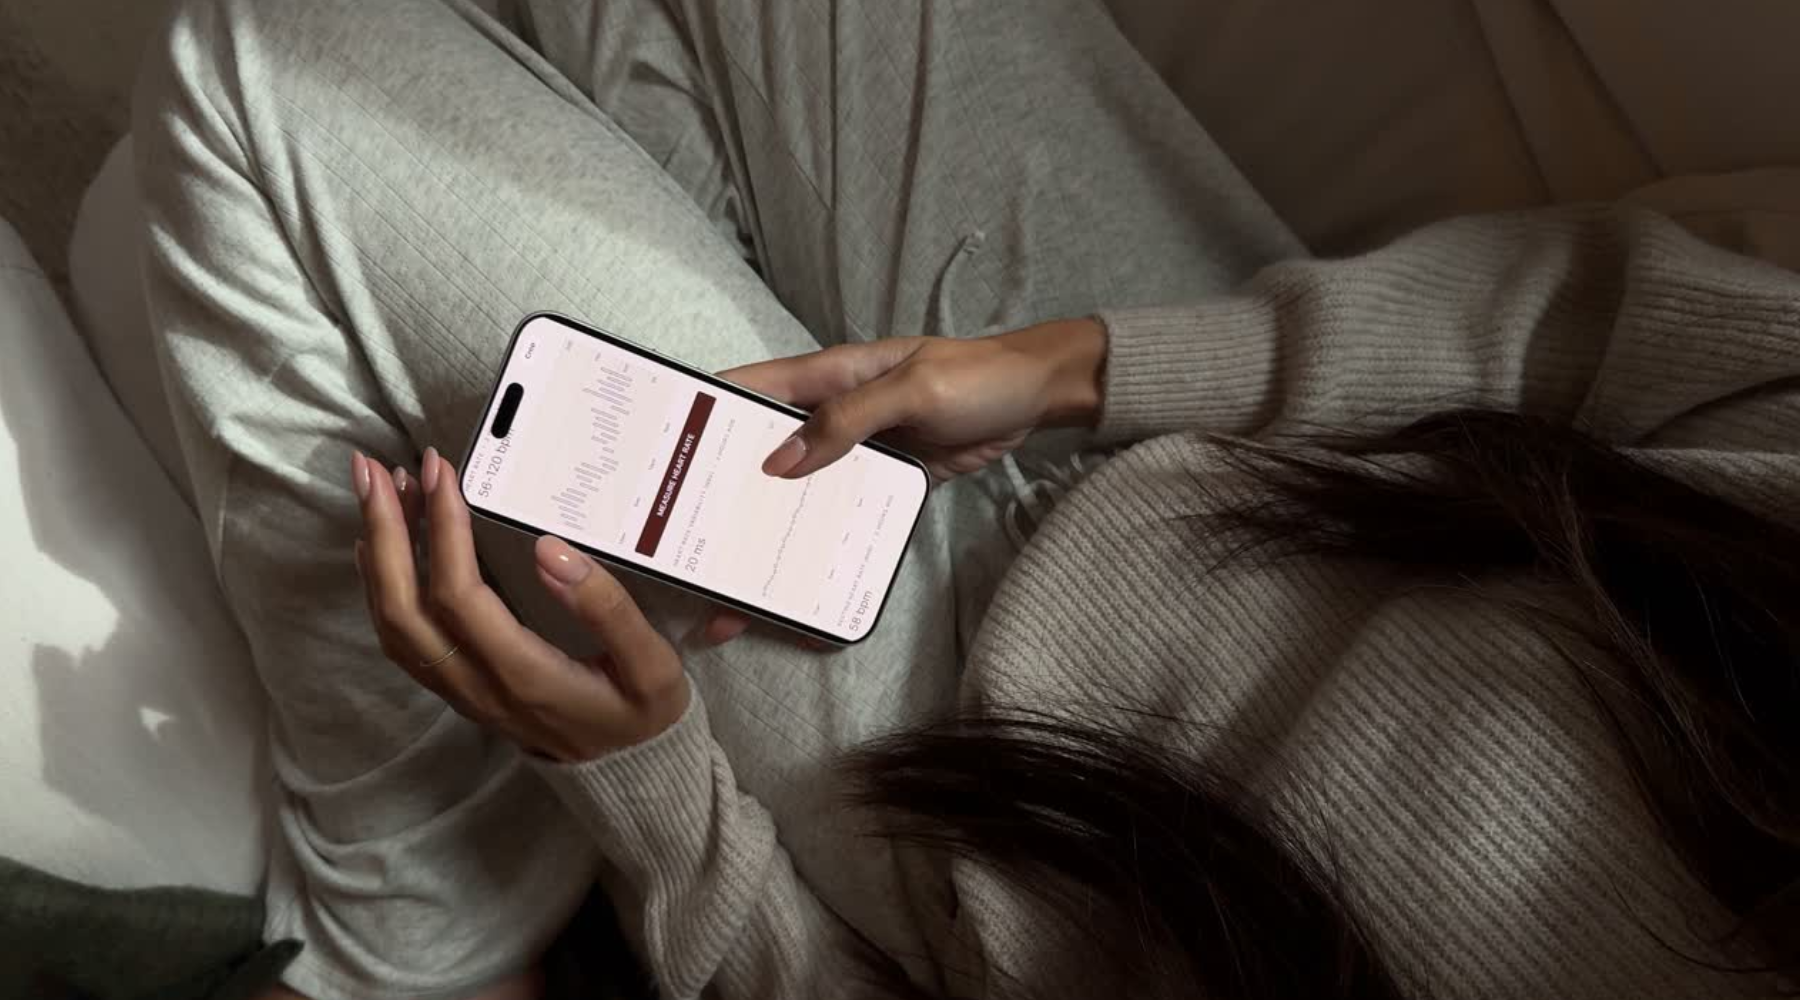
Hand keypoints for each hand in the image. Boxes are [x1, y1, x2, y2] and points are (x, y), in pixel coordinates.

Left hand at [352, 448, 689, 762]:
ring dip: (377, 555)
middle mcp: (480, 688)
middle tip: (376, 469)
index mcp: (526, 676)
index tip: (442, 474)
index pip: (460, 596)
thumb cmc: (643, 715)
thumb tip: (550, 550)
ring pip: (393, 626)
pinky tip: (380, 547)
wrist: (632, 777)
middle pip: (405, 610)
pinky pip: (402, 640)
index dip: (442, 531)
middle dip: (385, 532)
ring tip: (377, 492)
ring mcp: (463, 693)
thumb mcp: (653, 667)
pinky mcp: (459, 690)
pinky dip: (381, 587)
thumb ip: (608, 610)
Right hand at [693, 317, 1106, 643]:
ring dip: (767, 533)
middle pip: (762, 454)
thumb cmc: (977, 378)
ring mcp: (855, 451)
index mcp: (829, 376)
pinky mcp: (882, 483)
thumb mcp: (915, 389)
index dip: (704, 415)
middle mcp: (831, 414)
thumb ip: (851, 420)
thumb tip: (781, 459)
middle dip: (722, 495)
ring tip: (732, 587)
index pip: (751, 390)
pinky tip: (796, 581)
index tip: (660, 450)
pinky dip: (816, 544)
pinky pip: (839, 516)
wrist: (1037, 399)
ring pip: (796, 494)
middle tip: (683, 543)